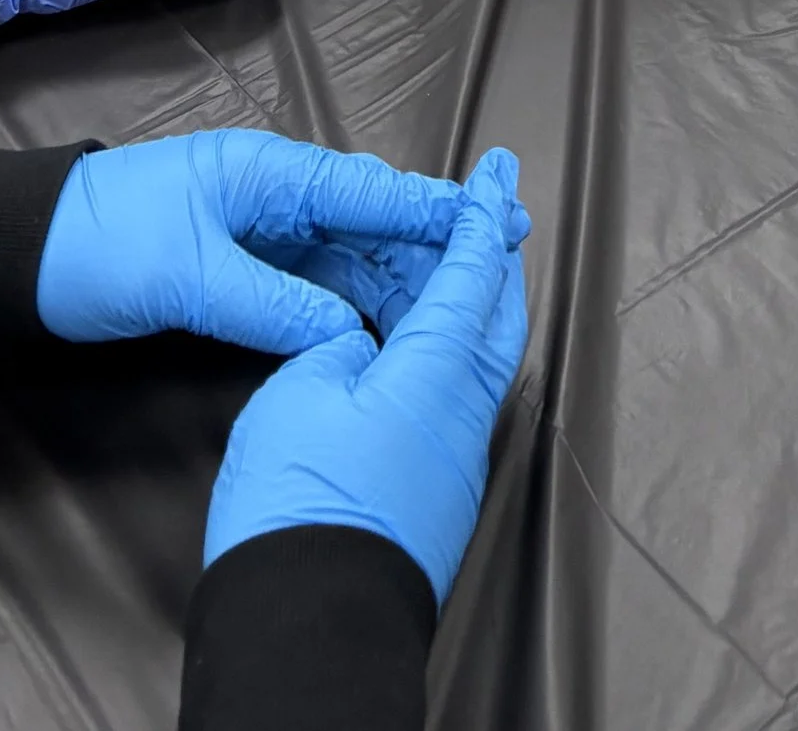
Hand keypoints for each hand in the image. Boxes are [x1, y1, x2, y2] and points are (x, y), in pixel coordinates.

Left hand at [37, 130, 463, 353]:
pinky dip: (358, 297)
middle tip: (499, 268)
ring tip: (459, 301)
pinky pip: (318, 279)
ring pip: (351, 252)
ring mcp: (261, 231)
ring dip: (402, 274)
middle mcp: (275, 195)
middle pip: (372, 220)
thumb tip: (347, 332)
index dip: (435, 209)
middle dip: (433, 243)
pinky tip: (389, 320)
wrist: (23, 259)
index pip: (369, 192)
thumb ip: (270, 305)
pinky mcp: (243, 268)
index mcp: (268, 173)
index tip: (496, 220)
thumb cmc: (101, 246)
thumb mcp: (185, 277)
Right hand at [204, 148, 530, 604]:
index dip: (483, 215)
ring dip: (465, 309)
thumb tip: (359, 347)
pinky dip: (443, 359)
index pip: (473, 272)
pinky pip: (455, 402)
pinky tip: (406, 355)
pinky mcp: (438, 496)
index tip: (499, 171)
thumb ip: (336, 347)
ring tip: (430, 275)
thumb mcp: (298, 394)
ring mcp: (457, 459)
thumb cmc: (298, 505)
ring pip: (478, 360)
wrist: (308, 626)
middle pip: (497, 314)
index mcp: (437, 371)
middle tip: (478, 214)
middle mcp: (464, 411)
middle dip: (492, 257)